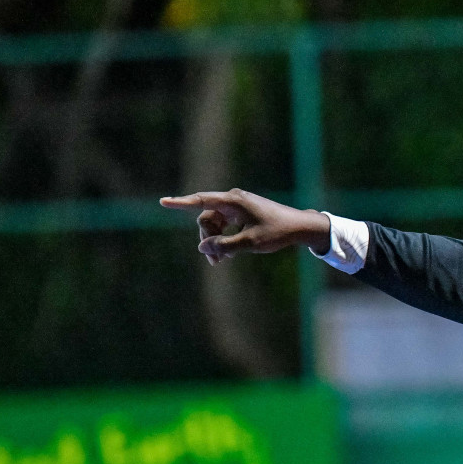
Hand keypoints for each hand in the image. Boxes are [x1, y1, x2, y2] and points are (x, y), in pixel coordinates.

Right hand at [159, 189, 330, 264]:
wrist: (300, 227)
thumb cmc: (277, 232)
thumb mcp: (250, 243)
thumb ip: (224, 246)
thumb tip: (201, 247)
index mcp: (234, 201)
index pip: (201, 201)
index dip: (181, 203)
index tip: (163, 202)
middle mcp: (233, 200)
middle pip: (207, 219)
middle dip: (207, 240)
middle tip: (216, 263)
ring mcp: (238, 206)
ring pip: (215, 224)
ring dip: (215, 241)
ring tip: (222, 262)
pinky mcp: (243, 214)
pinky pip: (224, 225)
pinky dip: (224, 238)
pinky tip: (229, 254)